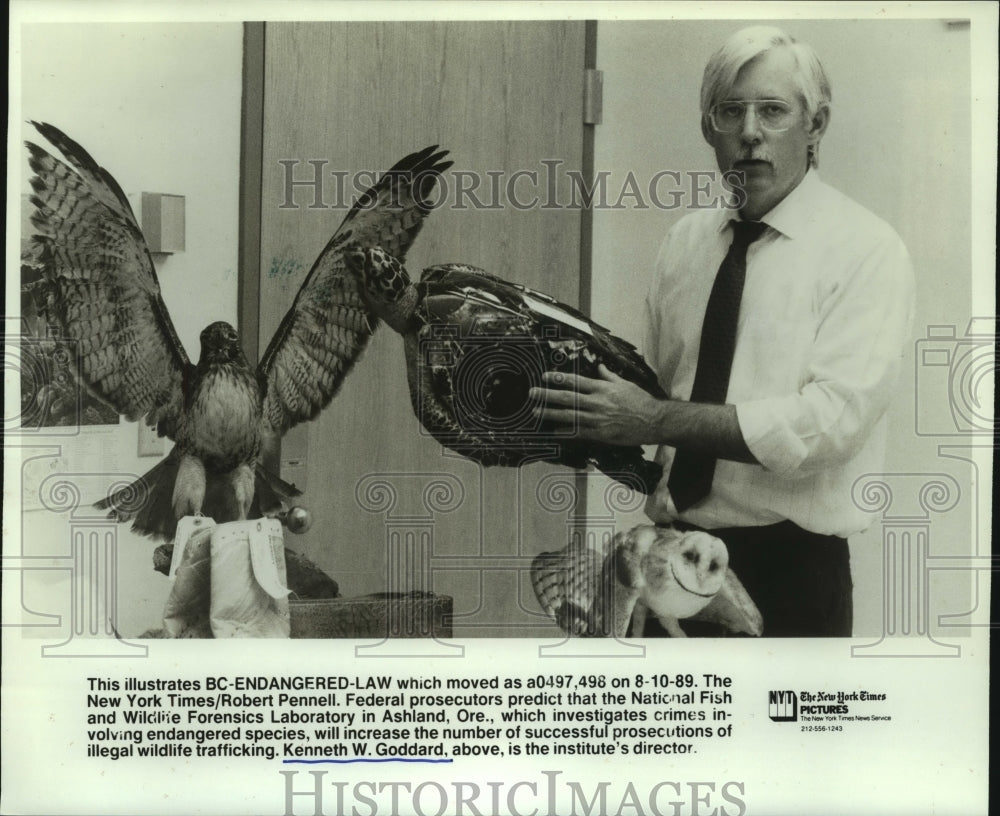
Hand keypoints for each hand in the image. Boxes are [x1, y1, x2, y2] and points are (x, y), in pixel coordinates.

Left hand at [529, 364, 665, 446]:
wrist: (654, 421)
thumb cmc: (640, 401)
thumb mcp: (625, 384)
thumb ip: (608, 376)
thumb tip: (599, 367)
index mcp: (602, 388)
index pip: (575, 381)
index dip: (558, 379)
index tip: (545, 376)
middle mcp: (597, 402)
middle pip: (567, 398)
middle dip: (547, 395)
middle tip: (532, 394)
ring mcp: (598, 419)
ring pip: (569, 416)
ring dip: (551, 414)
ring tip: (536, 412)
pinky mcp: (601, 434)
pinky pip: (579, 433)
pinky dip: (566, 433)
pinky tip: (554, 432)